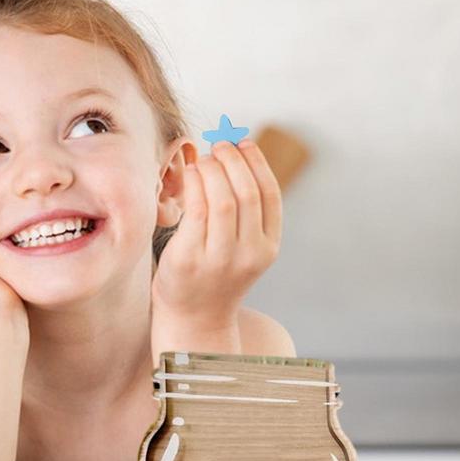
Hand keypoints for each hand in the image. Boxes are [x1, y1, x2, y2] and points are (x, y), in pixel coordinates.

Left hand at [150, 138, 281, 325]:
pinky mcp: (190, 258)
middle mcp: (248, 255)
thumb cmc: (216, 274)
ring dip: (212, 169)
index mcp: (267, 248)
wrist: (194, 317)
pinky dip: (194, 184)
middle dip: (232, 160)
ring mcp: (220, 259)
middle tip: (219, 145)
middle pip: (247, 193)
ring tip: (203, 159)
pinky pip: (195, 210)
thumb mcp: (243, 249)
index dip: (257, 162)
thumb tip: (236, 154)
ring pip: (222, 199)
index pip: (270, 195)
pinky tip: (190, 175)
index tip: (243, 142)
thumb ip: (246, 213)